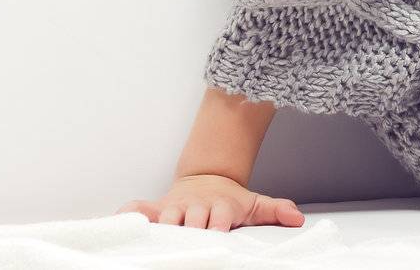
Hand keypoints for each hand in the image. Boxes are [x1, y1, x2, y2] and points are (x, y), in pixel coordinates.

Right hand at [117, 173, 305, 229]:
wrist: (208, 179)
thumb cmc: (229, 200)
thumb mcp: (254, 203)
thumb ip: (274, 210)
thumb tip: (297, 218)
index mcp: (219, 207)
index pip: (218, 217)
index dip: (216, 224)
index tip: (216, 232)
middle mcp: (196, 207)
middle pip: (191, 219)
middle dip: (189, 228)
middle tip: (186, 240)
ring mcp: (176, 206)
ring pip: (166, 216)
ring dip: (163, 225)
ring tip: (155, 237)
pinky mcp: (158, 207)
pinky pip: (141, 208)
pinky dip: (131, 212)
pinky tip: (122, 219)